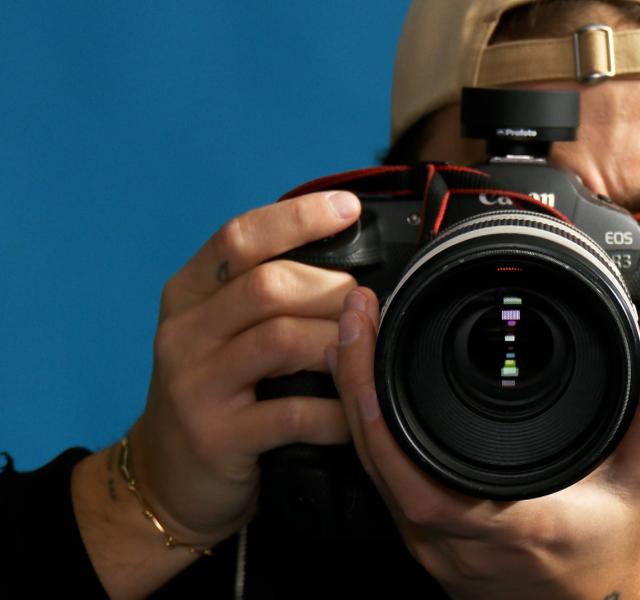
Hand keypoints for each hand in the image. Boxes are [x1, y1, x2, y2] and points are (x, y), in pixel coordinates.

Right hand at [134, 190, 362, 541]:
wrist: (166, 480)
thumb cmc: (214, 395)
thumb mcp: (222, 334)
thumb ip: (265, 297)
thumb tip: (349, 266)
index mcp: (188, 295)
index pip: (240, 238)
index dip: (297, 218)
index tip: (347, 209)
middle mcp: (184, 332)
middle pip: (269, 285)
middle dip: (333, 290)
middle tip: (367, 306)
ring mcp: (196, 385)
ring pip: (280, 340)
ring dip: (337, 343)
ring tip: (364, 353)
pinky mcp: (217, 437)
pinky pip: (292, 414)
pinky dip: (336, 411)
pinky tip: (355, 415)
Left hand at [327, 287, 639, 599]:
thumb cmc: (614, 548)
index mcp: (506, 525)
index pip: (415, 476)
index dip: (377, 413)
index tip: (370, 342)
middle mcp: (456, 541)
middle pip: (377, 462)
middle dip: (354, 382)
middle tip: (355, 316)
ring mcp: (436, 547)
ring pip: (374, 474)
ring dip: (356, 404)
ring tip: (352, 339)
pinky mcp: (429, 543)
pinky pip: (385, 484)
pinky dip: (370, 432)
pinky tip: (367, 391)